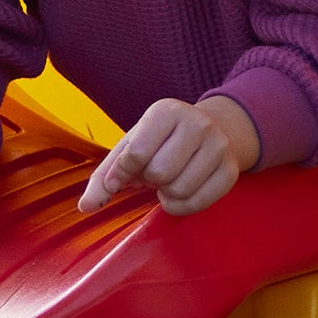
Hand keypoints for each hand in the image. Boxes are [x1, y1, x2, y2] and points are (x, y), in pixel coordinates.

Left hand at [79, 92, 261, 219]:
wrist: (212, 130)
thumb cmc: (161, 142)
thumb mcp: (131, 147)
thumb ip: (105, 177)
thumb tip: (86, 207)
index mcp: (165, 111)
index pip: (136, 153)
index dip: (122, 174)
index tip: (119, 178)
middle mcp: (196, 122)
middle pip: (159, 173)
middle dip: (150, 181)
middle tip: (153, 173)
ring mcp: (218, 145)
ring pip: (180, 190)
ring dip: (166, 194)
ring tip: (169, 180)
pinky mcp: (231, 169)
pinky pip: (199, 203)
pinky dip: (182, 207)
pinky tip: (181, 192)